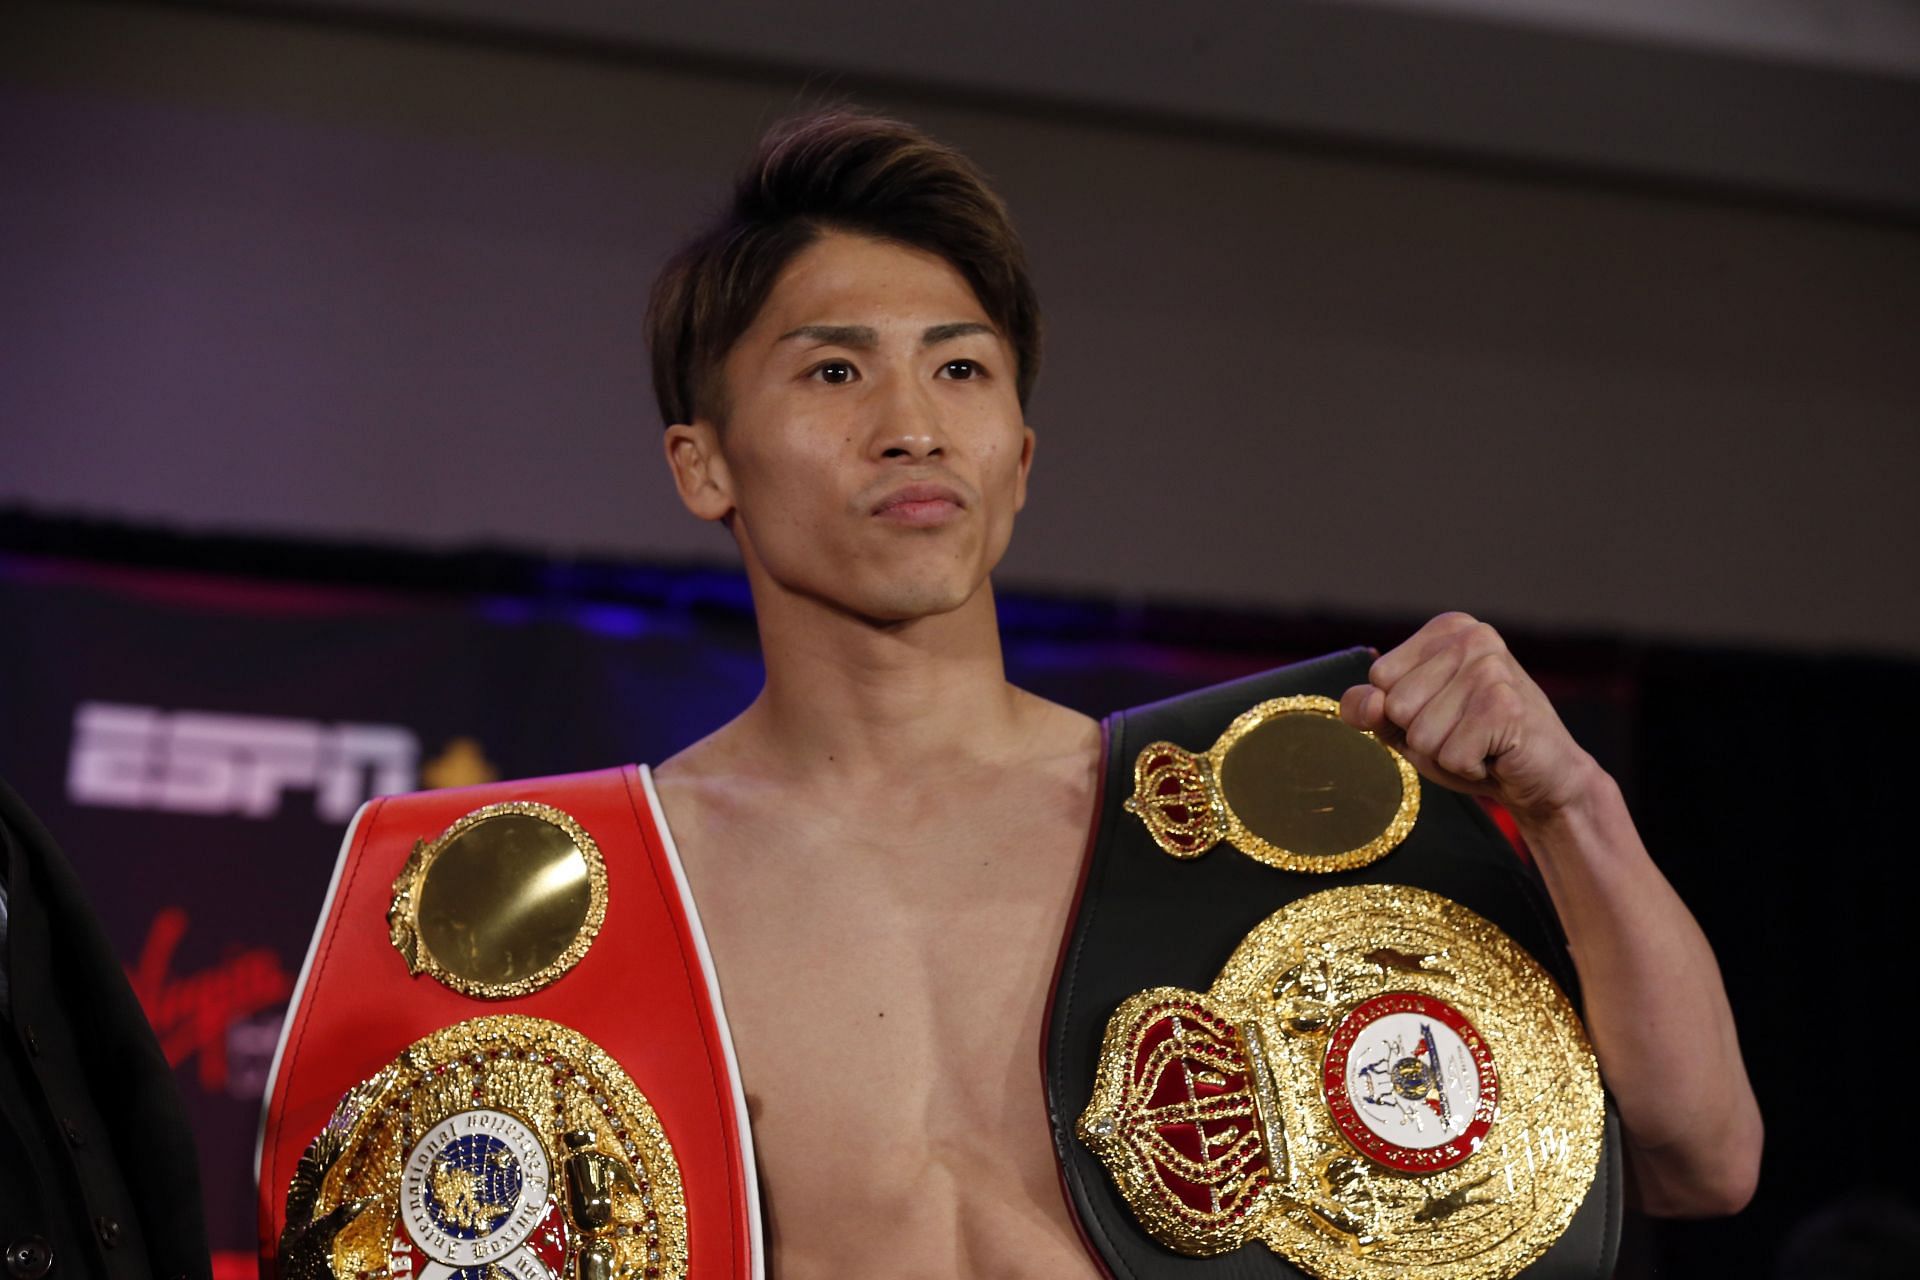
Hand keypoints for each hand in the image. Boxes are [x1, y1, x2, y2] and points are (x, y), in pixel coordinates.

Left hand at [1339, 612, 1595, 819]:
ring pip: (1421, 735)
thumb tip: (1361, 701)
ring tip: (1481, 743)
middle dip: (1422, 737)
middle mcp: (1472, 637)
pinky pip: (1450, 756)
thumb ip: (1373, 710)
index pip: (1379, 677)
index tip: (1444, 715)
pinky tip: (1496, 755)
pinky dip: (1468, 768)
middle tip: (1465, 733)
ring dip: (1446, 755)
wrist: (1544, 776)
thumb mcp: (1411, 724)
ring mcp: (1491, 669)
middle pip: (1396, 705)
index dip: (1402, 713)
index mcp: (1447, 629)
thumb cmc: (1474, 744)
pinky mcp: (1505, 705)